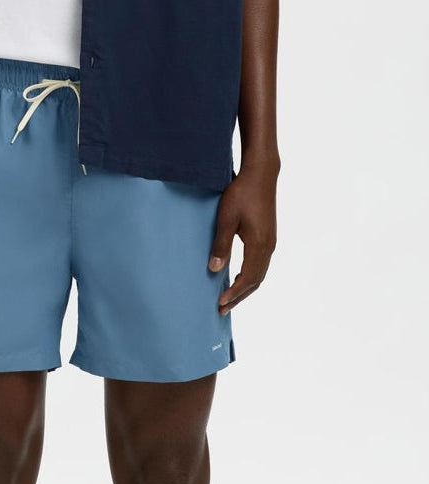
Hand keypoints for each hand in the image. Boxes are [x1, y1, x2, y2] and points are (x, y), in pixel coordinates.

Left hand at [208, 158, 279, 312]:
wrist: (261, 173)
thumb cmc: (242, 193)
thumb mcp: (226, 218)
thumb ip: (221, 245)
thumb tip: (214, 270)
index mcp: (259, 245)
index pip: (247, 278)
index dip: (234, 293)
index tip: (220, 303)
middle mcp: (268, 247)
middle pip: (255, 281)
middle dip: (238, 297)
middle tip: (221, 309)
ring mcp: (270, 242)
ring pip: (259, 274)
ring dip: (244, 288)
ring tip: (228, 299)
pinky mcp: (268, 237)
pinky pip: (260, 265)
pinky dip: (249, 277)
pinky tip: (237, 278)